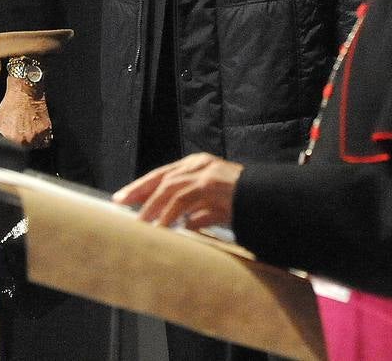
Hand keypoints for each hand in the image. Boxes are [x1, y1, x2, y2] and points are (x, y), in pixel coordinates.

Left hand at [0, 75, 51, 149]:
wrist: (25, 92)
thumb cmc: (10, 104)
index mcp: (12, 139)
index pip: (13, 152)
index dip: (12, 147)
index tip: (12, 142)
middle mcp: (26, 140)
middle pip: (25, 150)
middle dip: (22, 144)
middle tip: (20, 132)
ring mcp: (37, 135)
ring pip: (36, 145)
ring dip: (32, 140)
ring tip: (28, 128)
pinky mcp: (47, 129)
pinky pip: (45, 139)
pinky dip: (41, 136)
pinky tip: (35, 127)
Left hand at [112, 153, 242, 229]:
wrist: (270, 200)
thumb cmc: (246, 204)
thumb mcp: (217, 206)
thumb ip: (200, 212)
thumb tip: (185, 224)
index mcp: (199, 165)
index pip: (164, 174)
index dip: (143, 186)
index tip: (124, 197)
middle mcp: (200, 166)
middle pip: (162, 177)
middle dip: (139, 191)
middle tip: (120, 202)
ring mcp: (206, 174)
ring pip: (170, 188)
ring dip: (153, 207)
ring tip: (140, 223)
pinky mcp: (211, 185)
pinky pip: (184, 201)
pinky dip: (170, 214)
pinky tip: (162, 227)